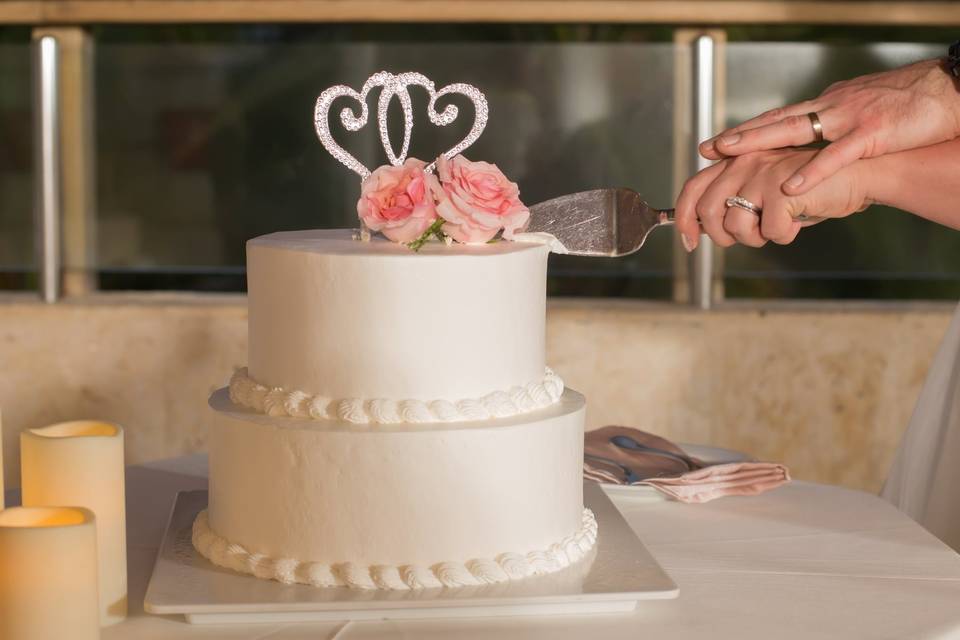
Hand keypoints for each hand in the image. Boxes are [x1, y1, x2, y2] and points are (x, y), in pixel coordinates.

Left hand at [675, 149, 870, 250]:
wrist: (858, 174)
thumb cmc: (812, 187)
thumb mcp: (766, 191)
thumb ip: (736, 202)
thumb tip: (704, 228)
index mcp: (737, 160)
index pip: (693, 188)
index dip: (683, 218)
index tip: (689, 241)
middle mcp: (745, 162)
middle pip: (709, 212)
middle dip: (722, 237)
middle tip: (748, 238)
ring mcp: (763, 173)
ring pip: (735, 225)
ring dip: (756, 238)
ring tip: (777, 226)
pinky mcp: (782, 189)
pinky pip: (769, 231)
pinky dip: (783, 236)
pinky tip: (797, 222)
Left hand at [699, 59, 959, 194]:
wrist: (951, 90)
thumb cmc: (911, 107)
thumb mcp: (864, 115)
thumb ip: (837, 127)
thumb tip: (814, 141)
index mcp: (831, 106)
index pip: (781, 118)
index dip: (748, 130)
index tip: (718, 143)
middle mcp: (834, 108)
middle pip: (778, 121)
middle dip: (741, 135)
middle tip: (709, 147)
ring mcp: (851, 119)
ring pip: (797, 130)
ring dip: (761, 141)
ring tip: (731, 152)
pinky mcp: (873, 134)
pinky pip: (837, 156)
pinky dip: (812, 171)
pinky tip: (789, 185)